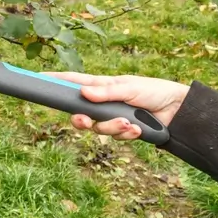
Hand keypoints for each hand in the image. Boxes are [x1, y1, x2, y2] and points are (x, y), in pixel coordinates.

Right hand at [47, 72, 189, 139]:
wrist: (180, 111)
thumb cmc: (153, 90)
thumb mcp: (129, 88)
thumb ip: (106, 92)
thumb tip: (83, 93)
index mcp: (100, 87)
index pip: (72, 82)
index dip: (55, 81)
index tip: (38, 78)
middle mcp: (102, 103)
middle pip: (78, 113)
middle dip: (79, 120)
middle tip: (82, 121)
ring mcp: (112, 118)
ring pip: (98, 129)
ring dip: (112, 128)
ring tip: (128, 124)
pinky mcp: (124, 132)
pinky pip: (116, 138)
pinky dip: (126, 135)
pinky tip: (137, 129)